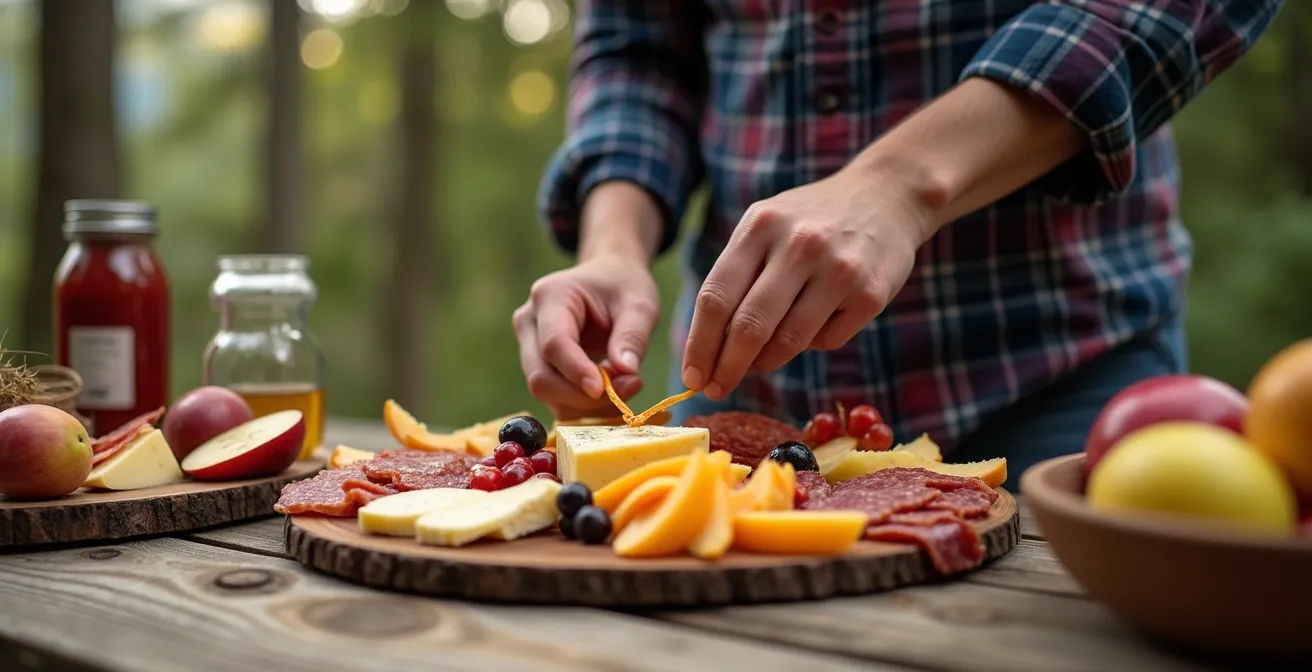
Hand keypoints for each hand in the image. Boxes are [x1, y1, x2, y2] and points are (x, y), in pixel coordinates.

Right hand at [513, 255, 659, 419]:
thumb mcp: (640, 304)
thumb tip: (625, 372)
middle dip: (583, 395)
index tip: (605, 389)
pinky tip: (611, 393)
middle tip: (630, 387)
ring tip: (626, 386)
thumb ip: (633, 336)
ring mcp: (528, 344)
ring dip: (585, 403)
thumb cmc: (623, 286)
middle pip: (541, 375)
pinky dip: (582, 404)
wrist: (608, 277)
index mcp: (550, 296)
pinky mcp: (537, 364)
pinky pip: (553, 396)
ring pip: (545, 391)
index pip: (554, 344)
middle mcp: (529, 321)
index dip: (576, 372)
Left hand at [680, 165, 936, 399]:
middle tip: (715, 390)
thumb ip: (737, 276)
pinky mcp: (870, 294)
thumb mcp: (766, 227)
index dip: (699, 345)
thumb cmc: (811, 221)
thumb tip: (710, 347)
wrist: (887, 195)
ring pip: (788, 341)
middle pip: (749, 326)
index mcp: (761, 226)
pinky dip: (811, 345)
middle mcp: (799, 245)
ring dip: (764, 364)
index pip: (716, 298)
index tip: (691, 377)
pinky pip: (827, 341)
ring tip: (756, 365)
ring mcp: (838, 269)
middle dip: (726, 368)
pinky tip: (812, 327)